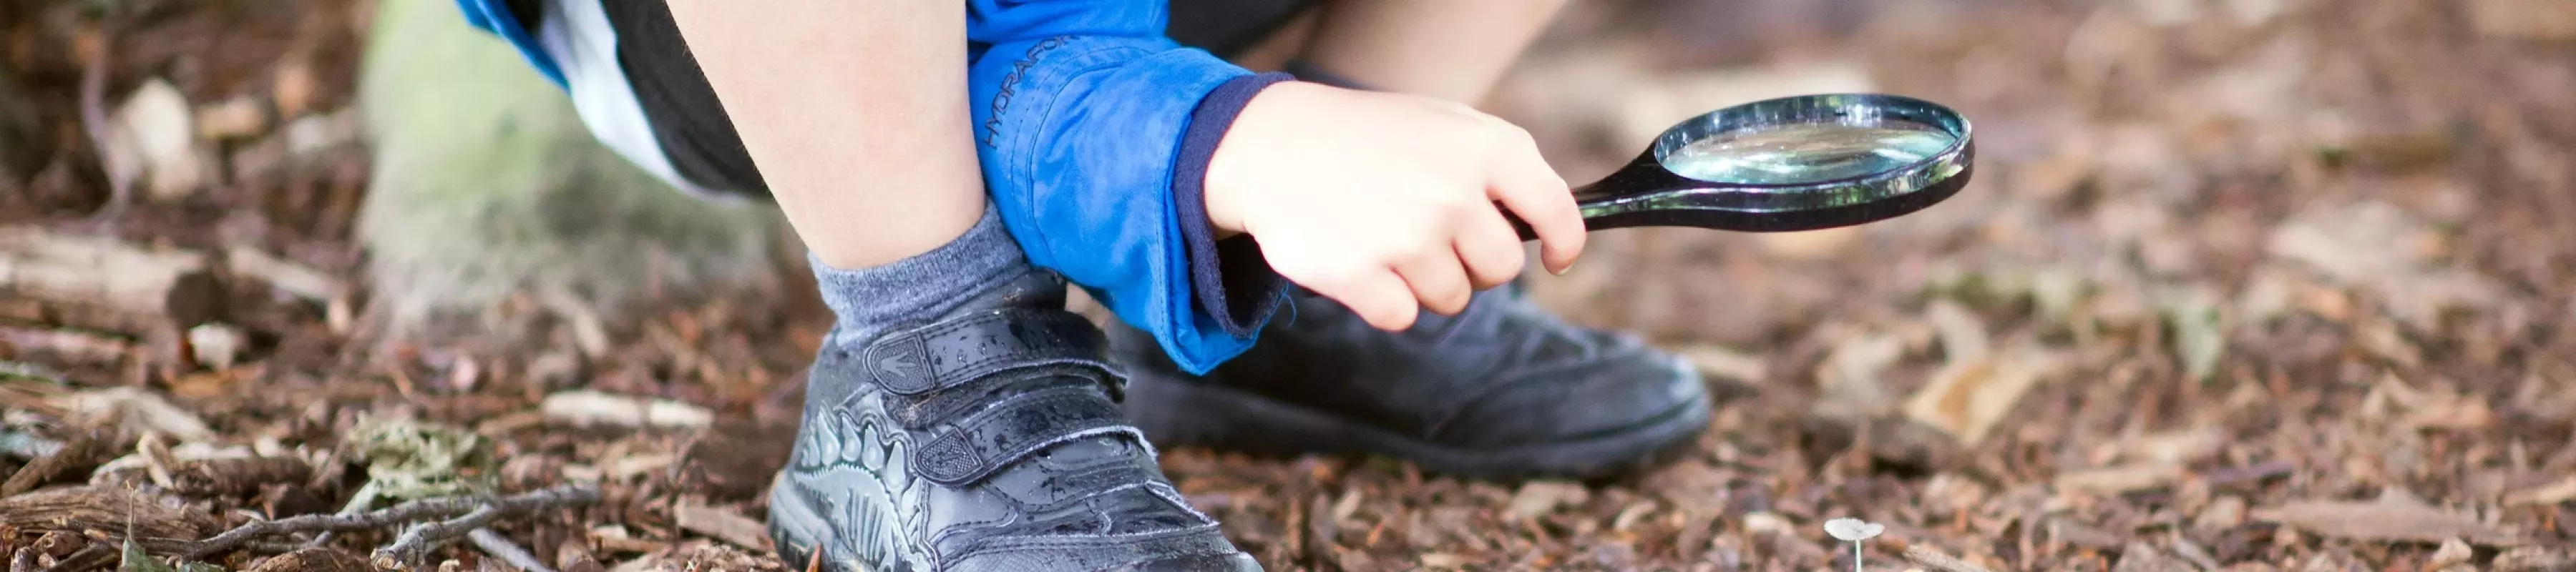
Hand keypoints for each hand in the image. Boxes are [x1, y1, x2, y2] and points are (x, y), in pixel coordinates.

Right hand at [1202, 81, 1584, 330]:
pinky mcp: (1360, 275)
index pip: (1556, 212)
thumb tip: (1552, 231)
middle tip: (1431, 233)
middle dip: (1473, 262)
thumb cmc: (1371, 139)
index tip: (1557, 260)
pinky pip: (1402, 317)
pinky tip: (1361, 260)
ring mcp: (1407, 237)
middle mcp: (1453, 193)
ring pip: (1452, 299)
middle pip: (1501, 269)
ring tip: (1387, 237)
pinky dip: (1384, 300)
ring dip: (1424, 281)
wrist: (1272, 145)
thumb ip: (1505, 168)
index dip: (1563, 244)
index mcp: (1485, 148)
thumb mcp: (1447, 124)